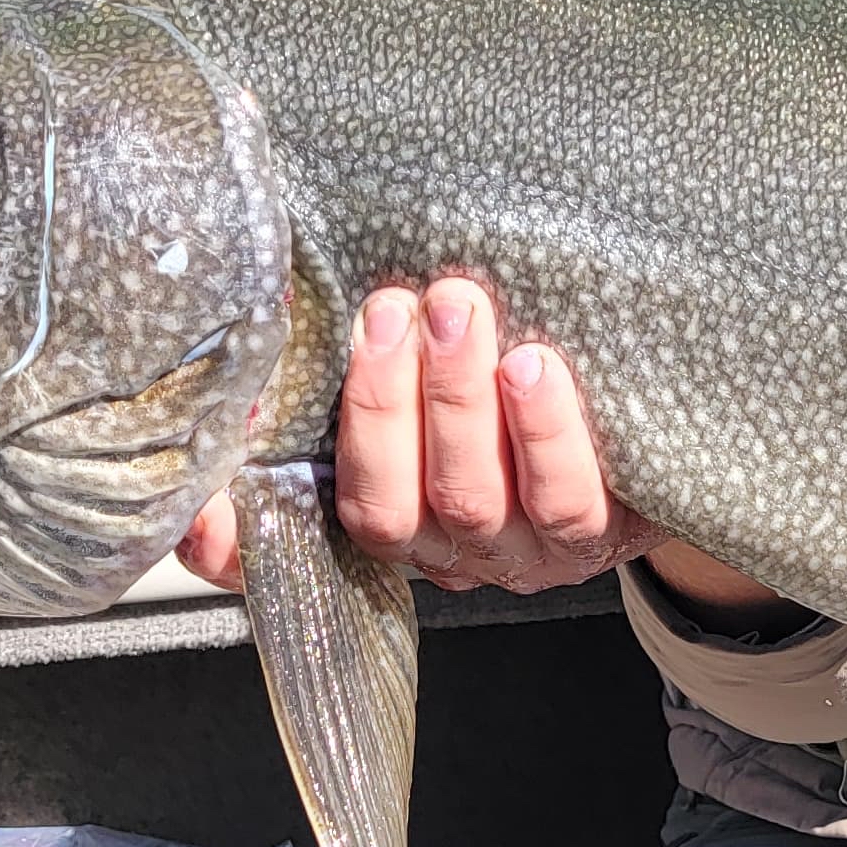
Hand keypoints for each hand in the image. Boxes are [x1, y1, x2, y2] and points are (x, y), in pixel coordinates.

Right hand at [178, 278, 666, 595]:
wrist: (647, 430)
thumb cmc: (512, 379)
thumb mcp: (428, 367)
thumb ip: (366, 345)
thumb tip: (293, 294)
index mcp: (378, 511)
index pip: (281, 550)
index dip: (232, 544)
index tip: (200, 504)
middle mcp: (436, 549)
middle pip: (382, 507)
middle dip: (380, 404)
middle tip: (390, 309)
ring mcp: (513, 552)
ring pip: (467, 500)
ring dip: (455, 401)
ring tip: (457, 311)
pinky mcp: (591, 538)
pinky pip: (564, 502)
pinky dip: (545, 433)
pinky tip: (534, 367)